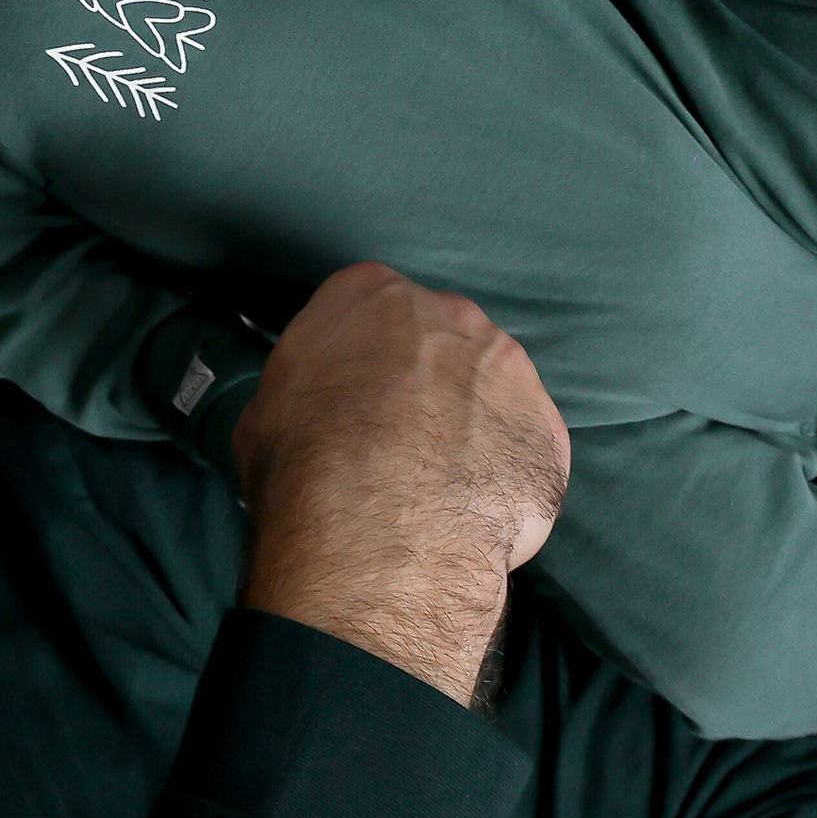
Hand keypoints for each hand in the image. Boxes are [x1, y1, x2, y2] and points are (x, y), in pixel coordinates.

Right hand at [234, 261, 569, 708]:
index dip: (363, 356)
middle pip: (442, 340)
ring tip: (444, 486)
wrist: (379, 525)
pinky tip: (478, 514)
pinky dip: (508, 476)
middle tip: (402, 442)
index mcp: (369, 292)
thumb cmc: (302, 460)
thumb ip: (305, 395)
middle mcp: (448, 312)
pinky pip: (526, 448)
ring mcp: (509, 367)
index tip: (356, 396)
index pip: (368, 306)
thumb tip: (315, 419)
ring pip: (492, 390)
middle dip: (428, 382)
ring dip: (474, 425)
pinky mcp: (549, 428)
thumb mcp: (267, 413)